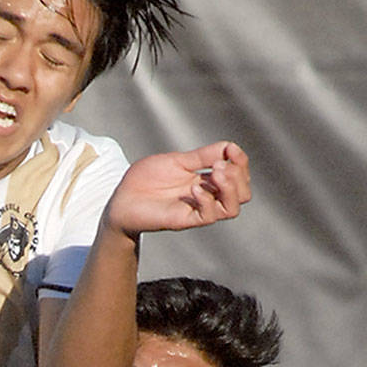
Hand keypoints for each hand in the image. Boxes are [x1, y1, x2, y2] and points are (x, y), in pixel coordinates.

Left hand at [104, 141, 249, 237]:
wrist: (122, 199)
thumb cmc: (145, 180)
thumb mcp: (177, 161)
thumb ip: (202, 156)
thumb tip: (229, 146)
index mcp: (205, 180)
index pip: (238, 175)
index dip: (241, 161)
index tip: (231, 149)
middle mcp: (206, 195)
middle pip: (243, 193)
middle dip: (238, 175)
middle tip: (219, 165)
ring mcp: (197, 208)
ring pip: (233, 207)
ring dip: (229, 188)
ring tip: (214, 173)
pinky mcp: (186, 219)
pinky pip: (210, 215)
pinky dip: (207, 199)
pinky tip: (193, 188)